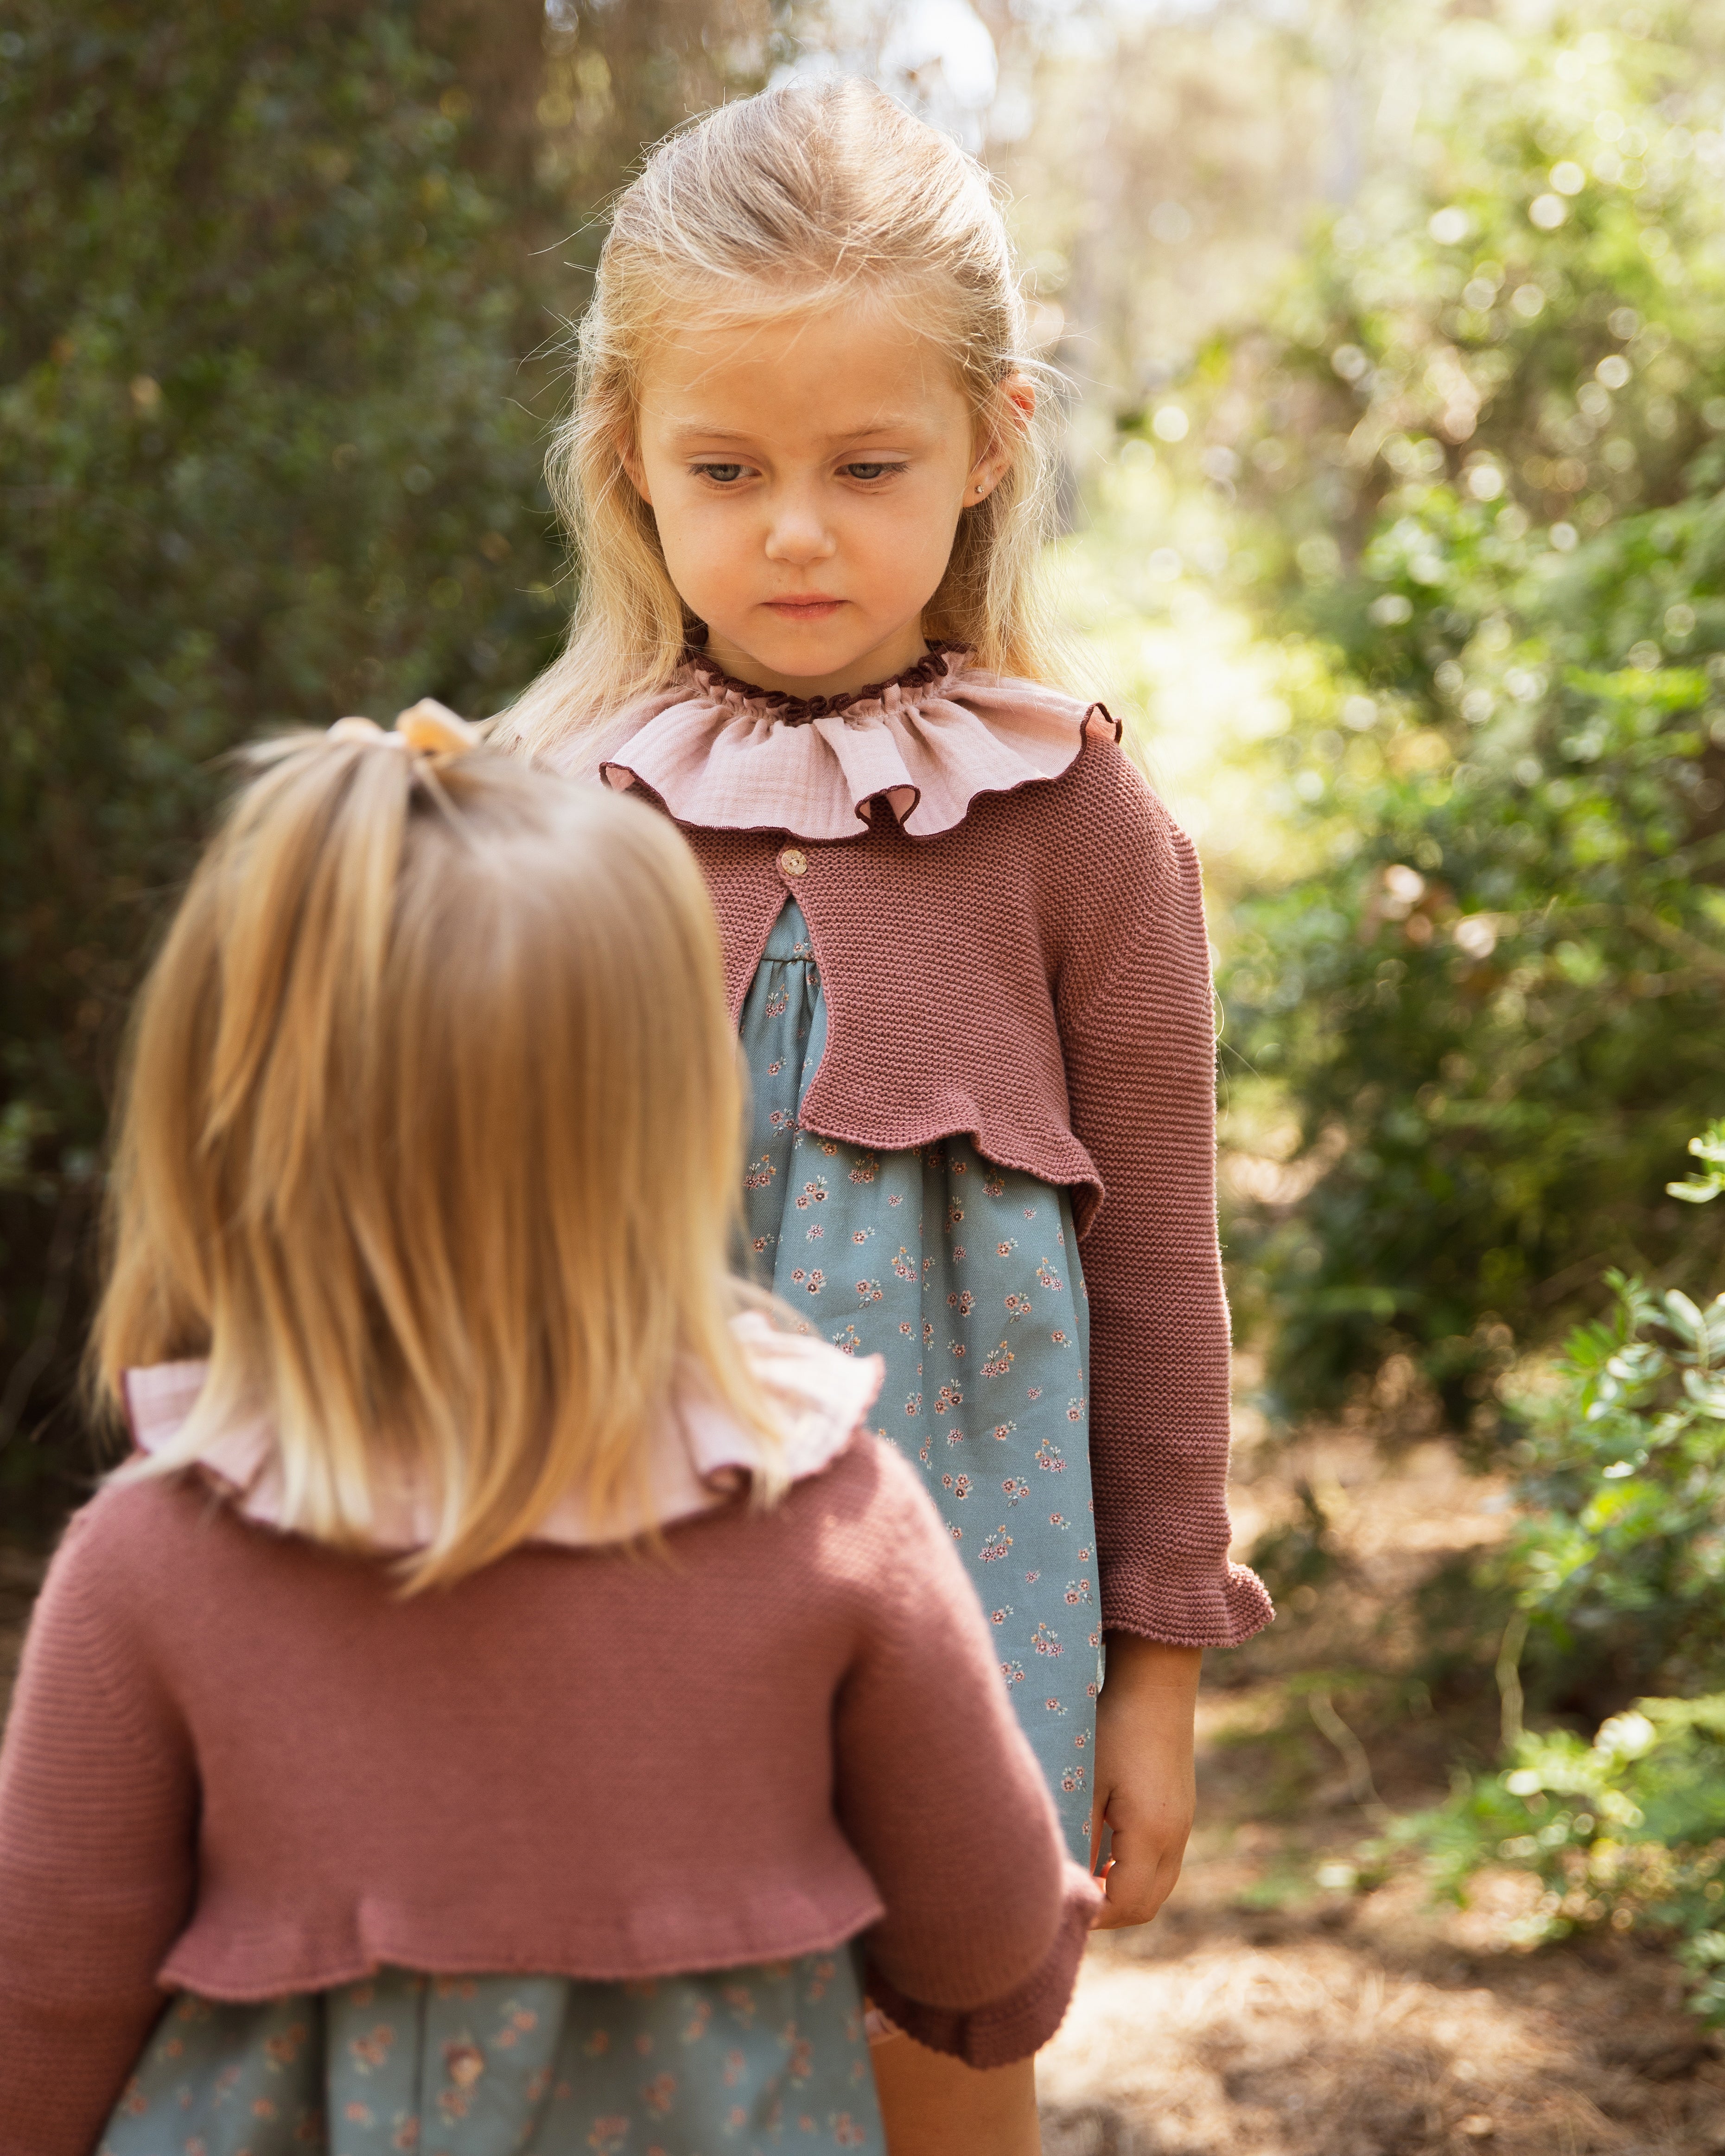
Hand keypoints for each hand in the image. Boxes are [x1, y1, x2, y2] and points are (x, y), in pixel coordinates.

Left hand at [1088, 1634, 1200, 1929]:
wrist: (1157, 1684)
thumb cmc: (1114, 1727)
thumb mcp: (1089, 1781)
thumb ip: (1080, 1835)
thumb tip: (1066, 1878)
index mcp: (1152, 1834)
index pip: (1125, 1904)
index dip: (1094, 1913)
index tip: (1063, 1906)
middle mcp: (1175, 1837)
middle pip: (1146, 1904)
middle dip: (1110, 1912)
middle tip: (1074, 1901)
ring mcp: (1183, 1825)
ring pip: (1158, 1886)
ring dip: (1124, 1893)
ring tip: (1087, 1879)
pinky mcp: (1181, 1810)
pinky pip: (1162, 1863)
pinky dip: (1135, 1872)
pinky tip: (1105, 1854)